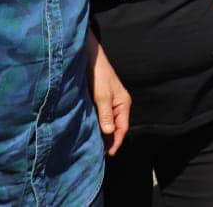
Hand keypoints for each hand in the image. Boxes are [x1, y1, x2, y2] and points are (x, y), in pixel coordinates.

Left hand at [87, 34, 131, 156]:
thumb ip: (106, 114)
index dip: (116, 141)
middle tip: (98, 154)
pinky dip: (97, 126)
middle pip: (116, 127)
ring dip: (102, 134)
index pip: (123, 127)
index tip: (109, 154)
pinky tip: (89, 132)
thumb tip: (109, 132)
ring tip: (93, 147)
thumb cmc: (98, 75)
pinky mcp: (100, 101)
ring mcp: (109, 103)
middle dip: (109, 140)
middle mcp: (118, 104)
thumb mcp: (102, 95)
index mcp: (123, 103)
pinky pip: (101, 117)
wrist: (89, 58)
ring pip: (108, 123)